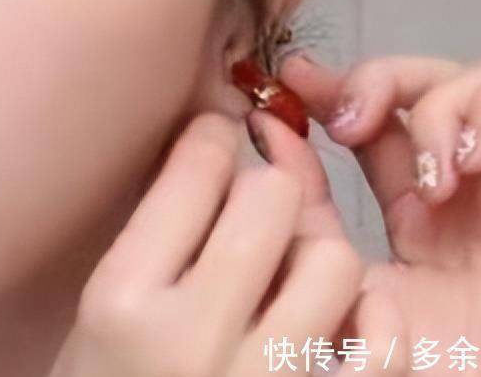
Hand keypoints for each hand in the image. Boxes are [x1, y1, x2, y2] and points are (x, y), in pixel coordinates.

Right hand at [49, 111, 401, 376]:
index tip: (217, 143)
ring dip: (316, 255)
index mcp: (123, 301)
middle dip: (265, 189)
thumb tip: (216, 149)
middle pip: (269, 200)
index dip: (212, 139)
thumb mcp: (97, 319)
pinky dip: (372, 318)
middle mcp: (193, 337)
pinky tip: (343, 319)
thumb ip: (152, 244)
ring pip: (333, 259)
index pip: (193, 171)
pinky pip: (383, 341)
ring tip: (292, 277)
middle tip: (254, 209)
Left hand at [277, 53, 480, 374]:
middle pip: (426, 86)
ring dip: (439, 107)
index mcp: (417, 212)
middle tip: (345, 118)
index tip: (290, 77)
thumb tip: (265, 130)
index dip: (335, 89)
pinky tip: (469, 162)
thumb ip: (308, 215)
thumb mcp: (351, 286)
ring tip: (428, 180)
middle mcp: (473, 188)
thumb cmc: (436, 364)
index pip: (376, 123)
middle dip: (378, 80)